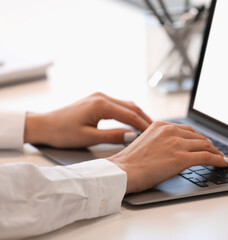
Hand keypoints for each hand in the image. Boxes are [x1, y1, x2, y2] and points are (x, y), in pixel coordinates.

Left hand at [24, 92, 151, 147]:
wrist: (44, 125)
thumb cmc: (63, 133)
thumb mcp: (88, 137)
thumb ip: (112, 136)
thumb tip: (133, 136)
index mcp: (100, 105)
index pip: (129, 114)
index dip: (143, 125)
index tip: (154, 134)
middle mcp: (102, 97)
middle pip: (131, 106)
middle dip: (145, 119)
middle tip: (156, 131)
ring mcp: (100, 97)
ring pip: (127, 104)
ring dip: (138, 115)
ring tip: (148, 128)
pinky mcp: (97, 100)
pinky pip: (119, 105)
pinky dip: (129, 114)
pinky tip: (134, 122)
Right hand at [107, 121, 227, 193]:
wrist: (122, 171)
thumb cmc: (129, 163)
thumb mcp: (145, 142)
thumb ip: (160, 140)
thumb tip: (173, 149)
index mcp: (161, 125)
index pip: (187, 130)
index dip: (199, 138)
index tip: (205, 143)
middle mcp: (171, 131)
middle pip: (198, 137)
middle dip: (209, 145)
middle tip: (216, 152)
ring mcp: (177, 143)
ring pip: (205, 145)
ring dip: (216, 152)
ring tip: (221, 158)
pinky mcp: (181, 157)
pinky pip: (207, 157)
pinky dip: (218, 159)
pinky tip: (223, 163)